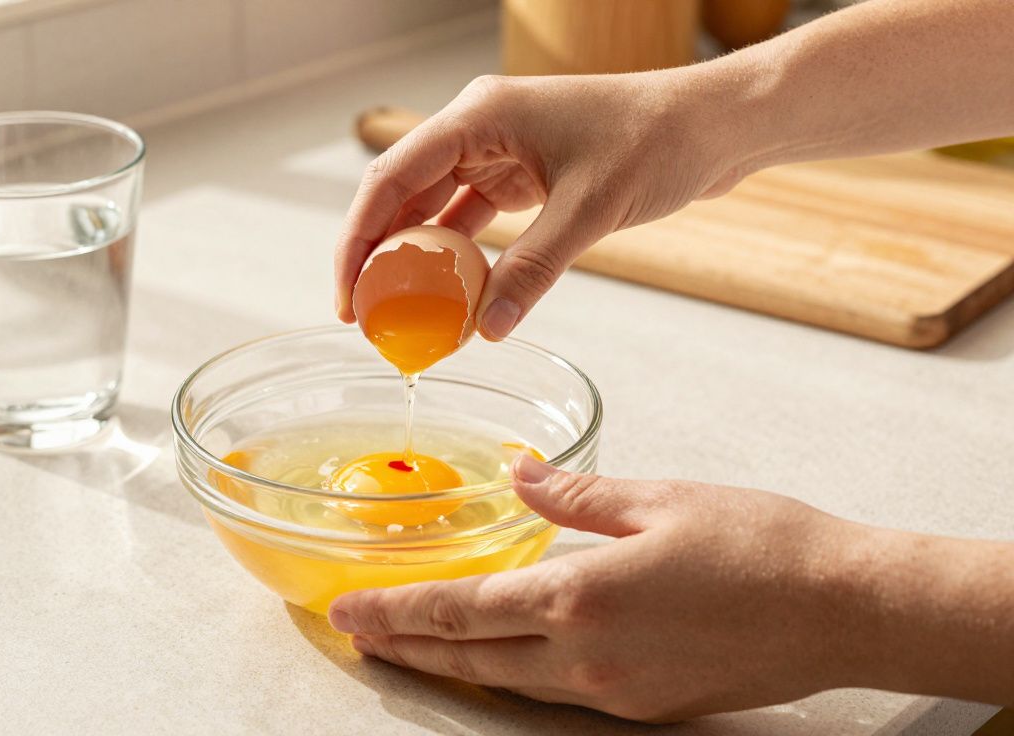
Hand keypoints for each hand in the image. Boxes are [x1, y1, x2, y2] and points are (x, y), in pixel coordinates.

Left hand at [328, 456, 880, 721]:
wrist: (845, 610)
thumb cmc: (763, 545)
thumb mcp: (659, 499)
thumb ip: (574, 494)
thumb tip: (520, 476)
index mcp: (582, 596)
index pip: (460, 610)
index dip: (396, 611)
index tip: (349, 610)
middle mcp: (588, 655)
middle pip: (470, 658)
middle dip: (405, 646)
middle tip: (355, 635)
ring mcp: (616, 689)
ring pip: (508, 682)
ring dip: (451, 665)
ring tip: (408, 648)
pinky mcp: (646, 704)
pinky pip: (556, 693)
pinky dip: (510, 675)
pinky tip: (498, 659)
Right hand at [333, 72, 740, 339]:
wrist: (714, 125)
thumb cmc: (657, 141)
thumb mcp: (590, 209)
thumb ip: (534, 268)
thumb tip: (487, 328)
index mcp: (481, 115)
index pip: (392, 176)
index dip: (358, 238)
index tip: (347, 294)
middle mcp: (479, 127)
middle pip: (401, 192)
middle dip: (376, 253)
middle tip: (362, 314)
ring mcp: (500, 150)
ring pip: (433, 207)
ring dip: (414, 257)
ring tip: (396, 313)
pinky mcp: (523, 174)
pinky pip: (471, 218)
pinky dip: (458, 257)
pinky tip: (450, 297)